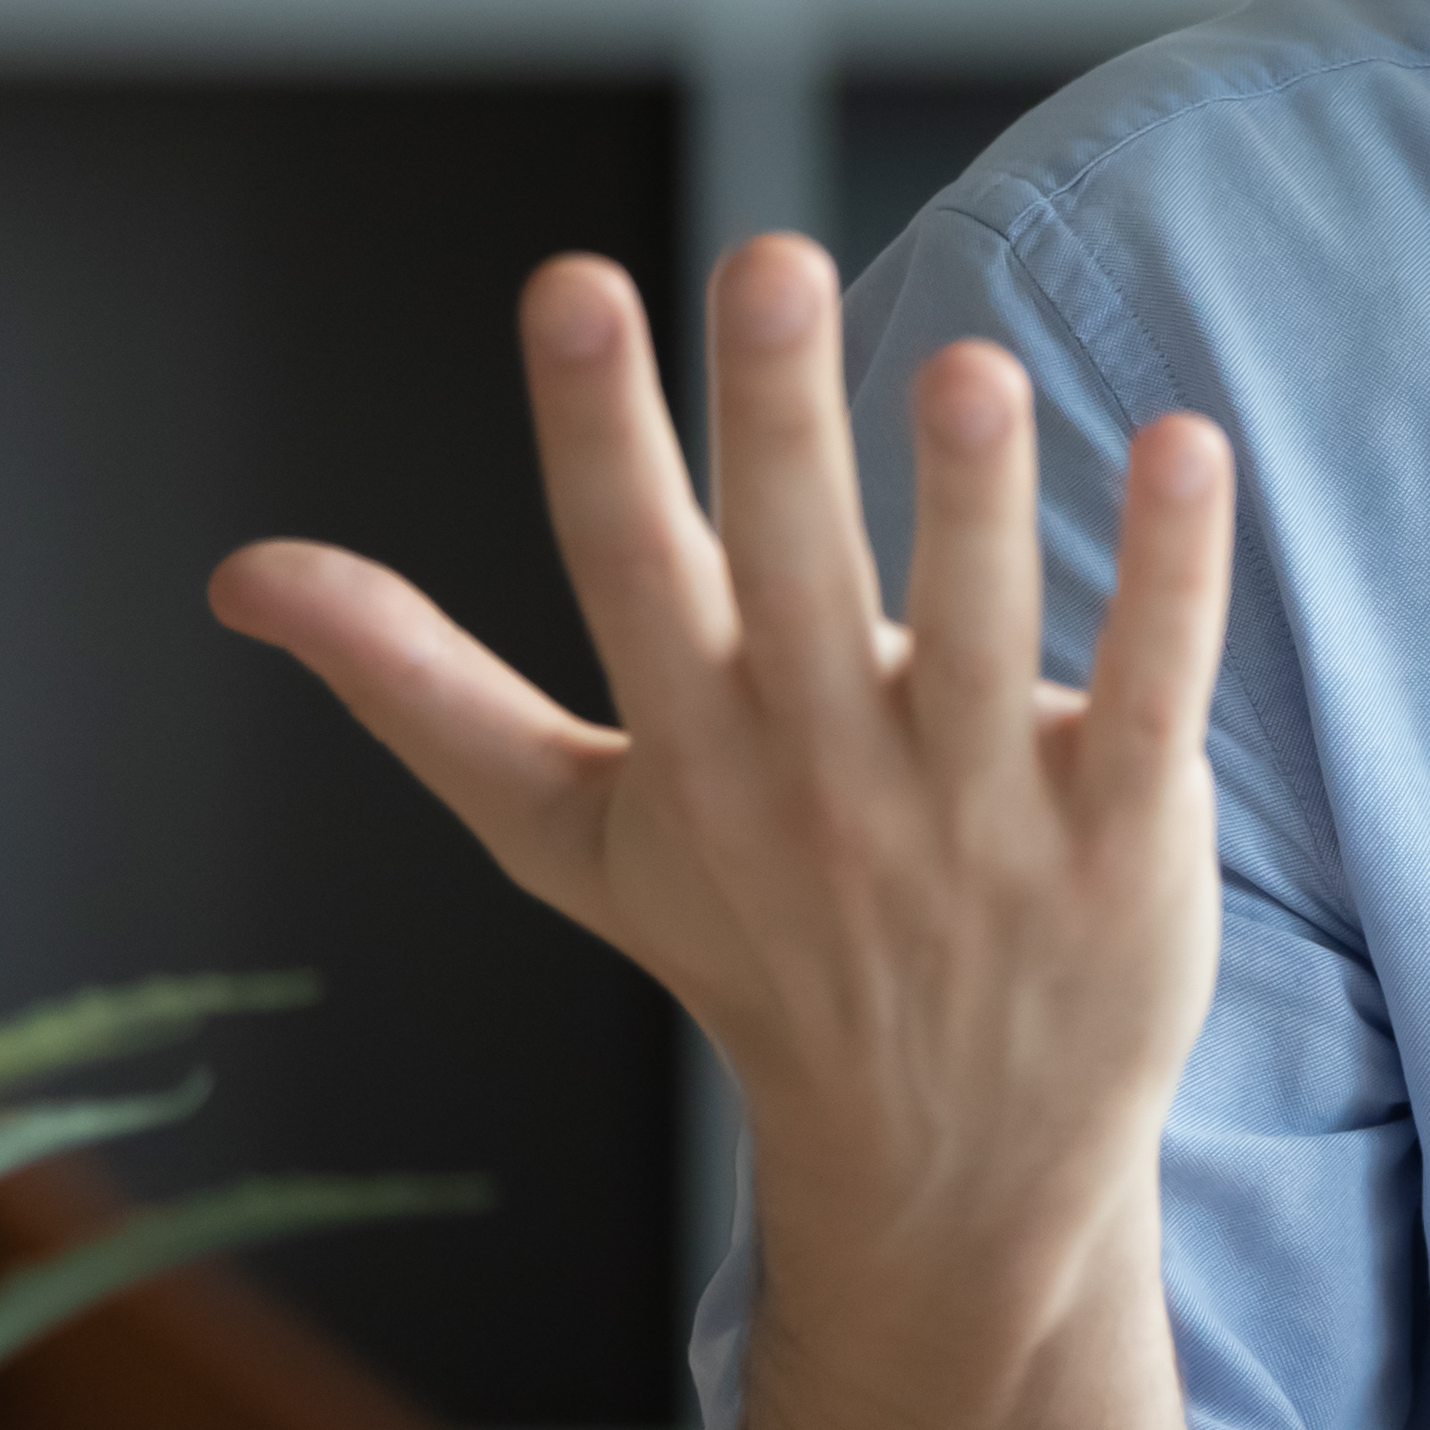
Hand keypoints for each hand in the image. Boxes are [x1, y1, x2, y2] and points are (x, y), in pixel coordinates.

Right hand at [207, 238, 1237, 1292]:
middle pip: (789, 575)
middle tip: (768, 259)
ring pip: (971, 635)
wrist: (951, 1170)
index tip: (573, 281)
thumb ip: (420, 690)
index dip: (595, 427)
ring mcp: (976, 815)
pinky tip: (1189, 447)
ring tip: (974, 367)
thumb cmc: (754, 949)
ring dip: (971, 501)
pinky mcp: (1123, 839)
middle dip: (772, 421)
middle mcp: (822, 774)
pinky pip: (1146, 693)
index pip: (625, 566)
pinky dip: (1170, 578)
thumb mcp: (567, 835)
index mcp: (689, 745)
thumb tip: (240, 574)